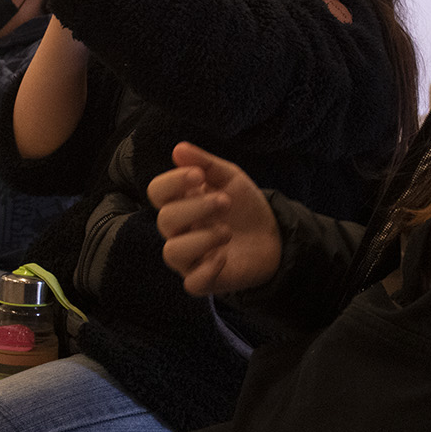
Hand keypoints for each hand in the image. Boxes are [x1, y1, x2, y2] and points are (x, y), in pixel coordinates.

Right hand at [148, 142, 281, 296]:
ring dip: (201, 238)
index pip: (157, 192)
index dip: (171, 183)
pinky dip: (207, 269)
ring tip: (227, 231)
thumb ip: (205, 163)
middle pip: (165, 220)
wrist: (273, 235)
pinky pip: (192, 283)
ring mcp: (190, 258)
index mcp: (180, 202)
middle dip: (195, 208)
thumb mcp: (229, 178)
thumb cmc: (243, 206)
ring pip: (172, 253)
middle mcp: (179, 231)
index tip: (197, 175)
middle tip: (225, 202)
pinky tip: (224, 256)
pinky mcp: (205, 280)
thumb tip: (178, 148)